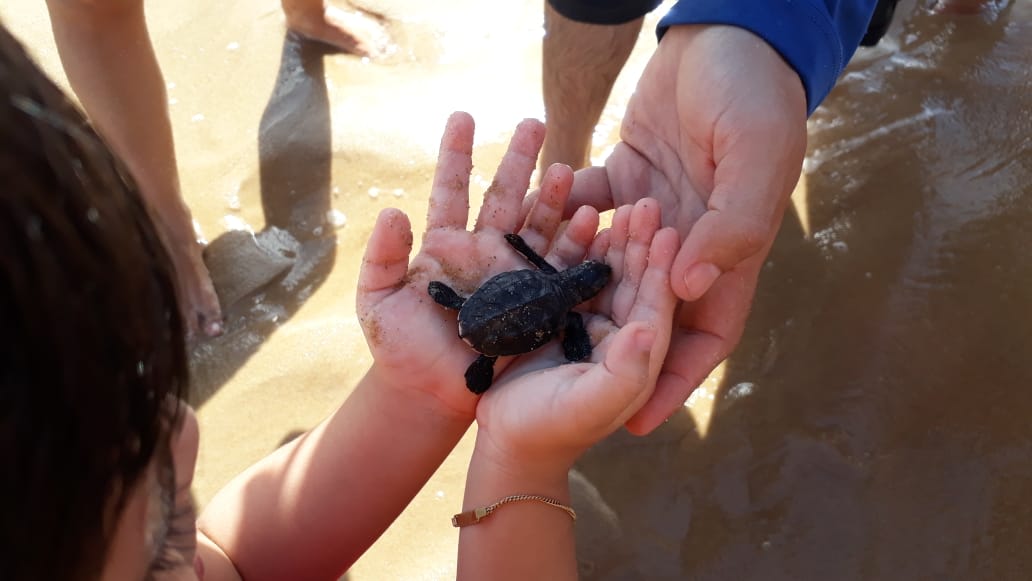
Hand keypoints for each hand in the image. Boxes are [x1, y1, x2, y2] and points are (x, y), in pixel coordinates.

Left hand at [356, 112, 595, 419]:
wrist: (429, 393)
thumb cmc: (398, 347)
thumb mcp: (377, 300)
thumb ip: (382, 257)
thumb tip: (392, 211)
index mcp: (445, 245)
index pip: (452, 189)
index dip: (456, 154)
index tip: (463, 116)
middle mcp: (483, 251)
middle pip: (504, 195)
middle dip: (519, 159)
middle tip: (534, 122)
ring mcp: (513, 275)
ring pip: (537, 226)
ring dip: (553, 198)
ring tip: (566, 169)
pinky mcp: (536, 302)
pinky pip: (559, 268)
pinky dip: (576, 244)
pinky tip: (592, 219)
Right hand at [473, 199, 680, 474]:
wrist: (504, 440)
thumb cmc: (549, 431)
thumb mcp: (589, 407)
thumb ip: (624, 373)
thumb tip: (652, 329)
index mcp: (641, 356)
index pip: (658, 306)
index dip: (663, 271)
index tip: (668, 233)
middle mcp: (622, 333)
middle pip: (636, 281)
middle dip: (642, 244)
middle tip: (648, 203)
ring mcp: (590, 319)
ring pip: (607, 270)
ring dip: (614, 238)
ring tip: (619, 201)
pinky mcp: (559, 310)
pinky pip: (571, 268)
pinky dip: (576, 242)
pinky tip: (581, 212)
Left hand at [557, 25, 808, 433]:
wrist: (727, 35)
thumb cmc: (755, 96)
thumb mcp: (753, 159)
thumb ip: (729, 225)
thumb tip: (683, 291)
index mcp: (730, 250)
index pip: (706, 333)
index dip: (676, 380)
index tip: (637, 423)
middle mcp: (691, 239)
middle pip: (649, 311)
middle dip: (612, 351)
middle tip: (564, 390)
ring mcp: (657, 211)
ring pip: (611, 266)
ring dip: (576, 294)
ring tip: (530, 330)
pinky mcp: (627, 177)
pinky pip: (587, 212)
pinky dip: (560, 223)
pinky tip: (521, 240)